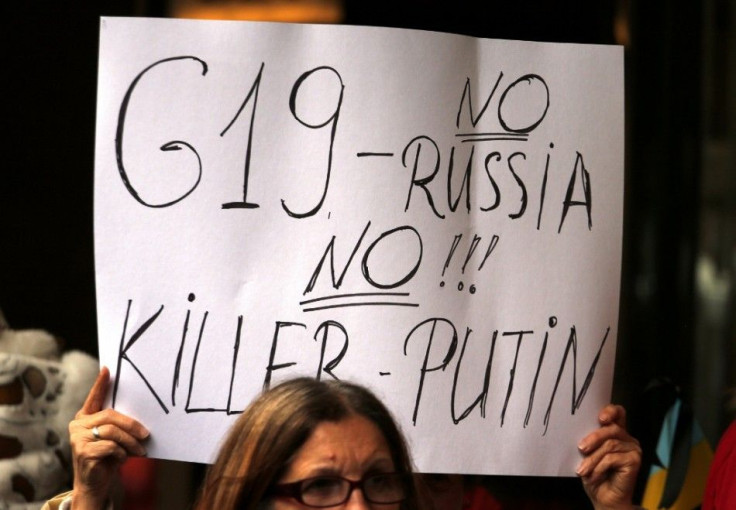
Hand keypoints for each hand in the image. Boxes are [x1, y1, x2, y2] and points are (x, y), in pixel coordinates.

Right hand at [69, 367, 148, 509]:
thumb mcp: (114, 437)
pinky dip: (121, 452)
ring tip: (140, 450)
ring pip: (112, 431)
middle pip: (109, 415)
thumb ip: (118, 424)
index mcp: (85, 417)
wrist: (94, 483)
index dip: (100, 384)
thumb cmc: (108, 457)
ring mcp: (78, 438)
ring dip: (130, 441)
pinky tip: (122, 458)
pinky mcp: (83, 452)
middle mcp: (78, 425)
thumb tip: (139, 416)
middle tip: (146, 434)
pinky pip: (110, 446)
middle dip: (131, 424)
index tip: (107, 369)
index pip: (94, 398)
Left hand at [577, 404, 640, 509]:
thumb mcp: (588, 454)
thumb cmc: (594, 474)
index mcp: (616, 432)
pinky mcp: (635, 460)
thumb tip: (578, 429)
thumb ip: (589, 440)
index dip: (610, 411)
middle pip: (611, 429)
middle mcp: (627, 438)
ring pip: (610, 445)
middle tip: (580, 448)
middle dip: (593, 438)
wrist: (603, 498)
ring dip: (592, 459)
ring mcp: (633, 449)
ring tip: (582, 470)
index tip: (600, 418)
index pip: (618, 413)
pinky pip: (613, 458)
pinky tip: (593, 476)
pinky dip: (599, 467)